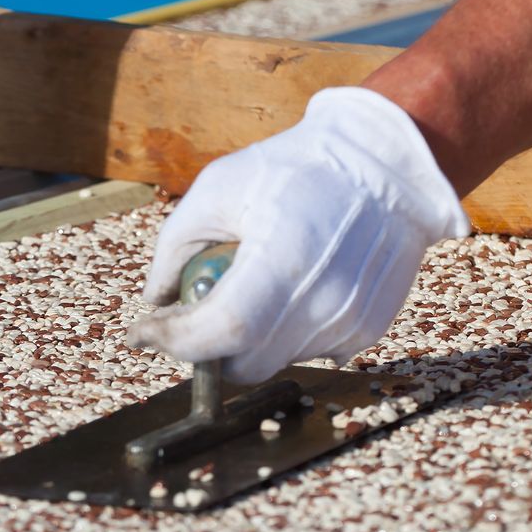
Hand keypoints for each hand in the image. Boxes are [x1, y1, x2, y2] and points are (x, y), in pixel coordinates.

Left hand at [131, 86, 468, 382]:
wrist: (387, 166)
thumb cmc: (297, 168)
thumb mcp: (219, 187)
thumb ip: (175, 248)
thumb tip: (156, 301)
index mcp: (282, 261)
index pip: (220, 334)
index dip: (173, 342)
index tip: (143, 333)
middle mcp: (322, 302)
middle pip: (244, 365)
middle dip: (207, 347)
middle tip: (192, 314)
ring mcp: (349, 321)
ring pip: (276, 360)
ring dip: (250, 338)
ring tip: (254, 283)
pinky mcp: (367, 328)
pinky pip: (310, 350)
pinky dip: (287, 332)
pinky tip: (293, 287)